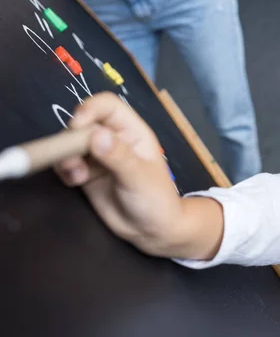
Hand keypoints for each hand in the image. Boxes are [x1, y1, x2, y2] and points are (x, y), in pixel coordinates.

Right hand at [54, 92, 183, 255]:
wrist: (152, 231)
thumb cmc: (156, 199)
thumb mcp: (139, 177)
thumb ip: (118, 157)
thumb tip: (95, 134)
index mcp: (132, 131)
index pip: (108, 106)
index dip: (90, 109)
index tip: (77, 126)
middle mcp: (114, 139)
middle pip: (83, 123)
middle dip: (72, 138)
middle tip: (73, 159)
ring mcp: (98, 156)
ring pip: (70, 143)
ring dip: (65, 156)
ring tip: (76, 174)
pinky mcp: (86, 173)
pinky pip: (66, 163)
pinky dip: (65, 169)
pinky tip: (76, 181)